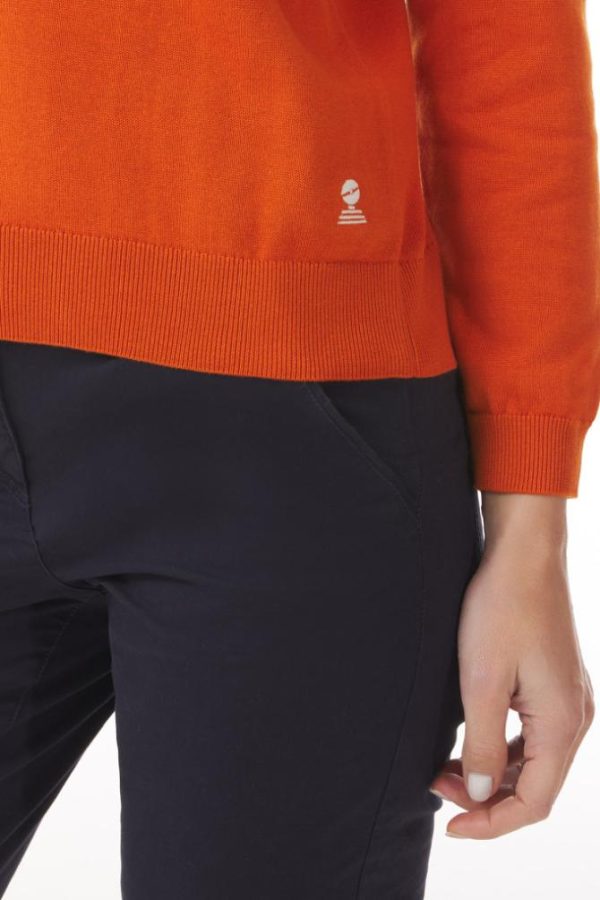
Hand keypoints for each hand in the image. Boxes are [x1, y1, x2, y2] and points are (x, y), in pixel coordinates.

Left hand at [429, 493, 594, 838]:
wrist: (523, 554)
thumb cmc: (502, 608)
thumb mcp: (482, 681)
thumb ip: (484, 744)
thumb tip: (484, 794)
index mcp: (563, 722)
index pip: (534, 802)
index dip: (492, 823)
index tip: (450, 827)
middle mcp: (574, 716)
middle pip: (537, 786)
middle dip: (488, 799)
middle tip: (437, 788)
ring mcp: (567, 698)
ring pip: (534, 761)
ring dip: (494, 774)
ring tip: (447, 769)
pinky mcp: (553, 682)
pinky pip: (533, 734)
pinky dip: (503, 748)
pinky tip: (472, 741)